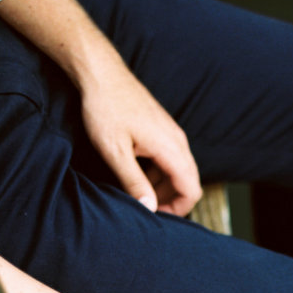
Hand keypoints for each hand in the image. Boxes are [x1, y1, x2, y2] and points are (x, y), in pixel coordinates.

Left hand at [80, 62, 201, 215]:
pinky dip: (158, 173)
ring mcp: (171, 134)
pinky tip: (136, 175)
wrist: (100, 73)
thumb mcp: (115, 152)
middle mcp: (177, 141)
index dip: (178, 210)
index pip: (192, 190)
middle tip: (146, 211)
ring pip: (179, 171)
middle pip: (188, 182)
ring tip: (137, 195)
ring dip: (163, 188)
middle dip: (171, 201)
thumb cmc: (105, 108)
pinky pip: (169, 159)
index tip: (157, 219)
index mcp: (171, 148)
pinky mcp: (162, 130)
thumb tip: (149, 208)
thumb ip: (134, 182)